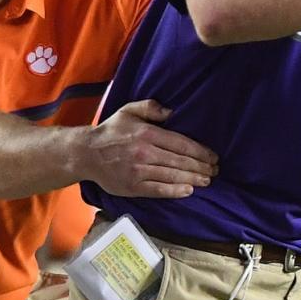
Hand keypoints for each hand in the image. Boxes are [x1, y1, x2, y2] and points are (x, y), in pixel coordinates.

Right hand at [85, 100, 217, 198]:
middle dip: (201, 166)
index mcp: (146, 134)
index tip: (213, 156)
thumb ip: (150, 108)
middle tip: (215, 170)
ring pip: (172, 176)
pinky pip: (158, 190)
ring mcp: (139, 171)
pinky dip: (175, 191)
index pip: (181, 143)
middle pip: (180, 161)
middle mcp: (145, 153)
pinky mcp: (133, 186)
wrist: (86, 153)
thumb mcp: (128, 111)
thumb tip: (172, 112)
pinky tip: (188, 191)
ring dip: (193, 179)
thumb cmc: (110, 132)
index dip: (200, 151)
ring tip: (207, 180)